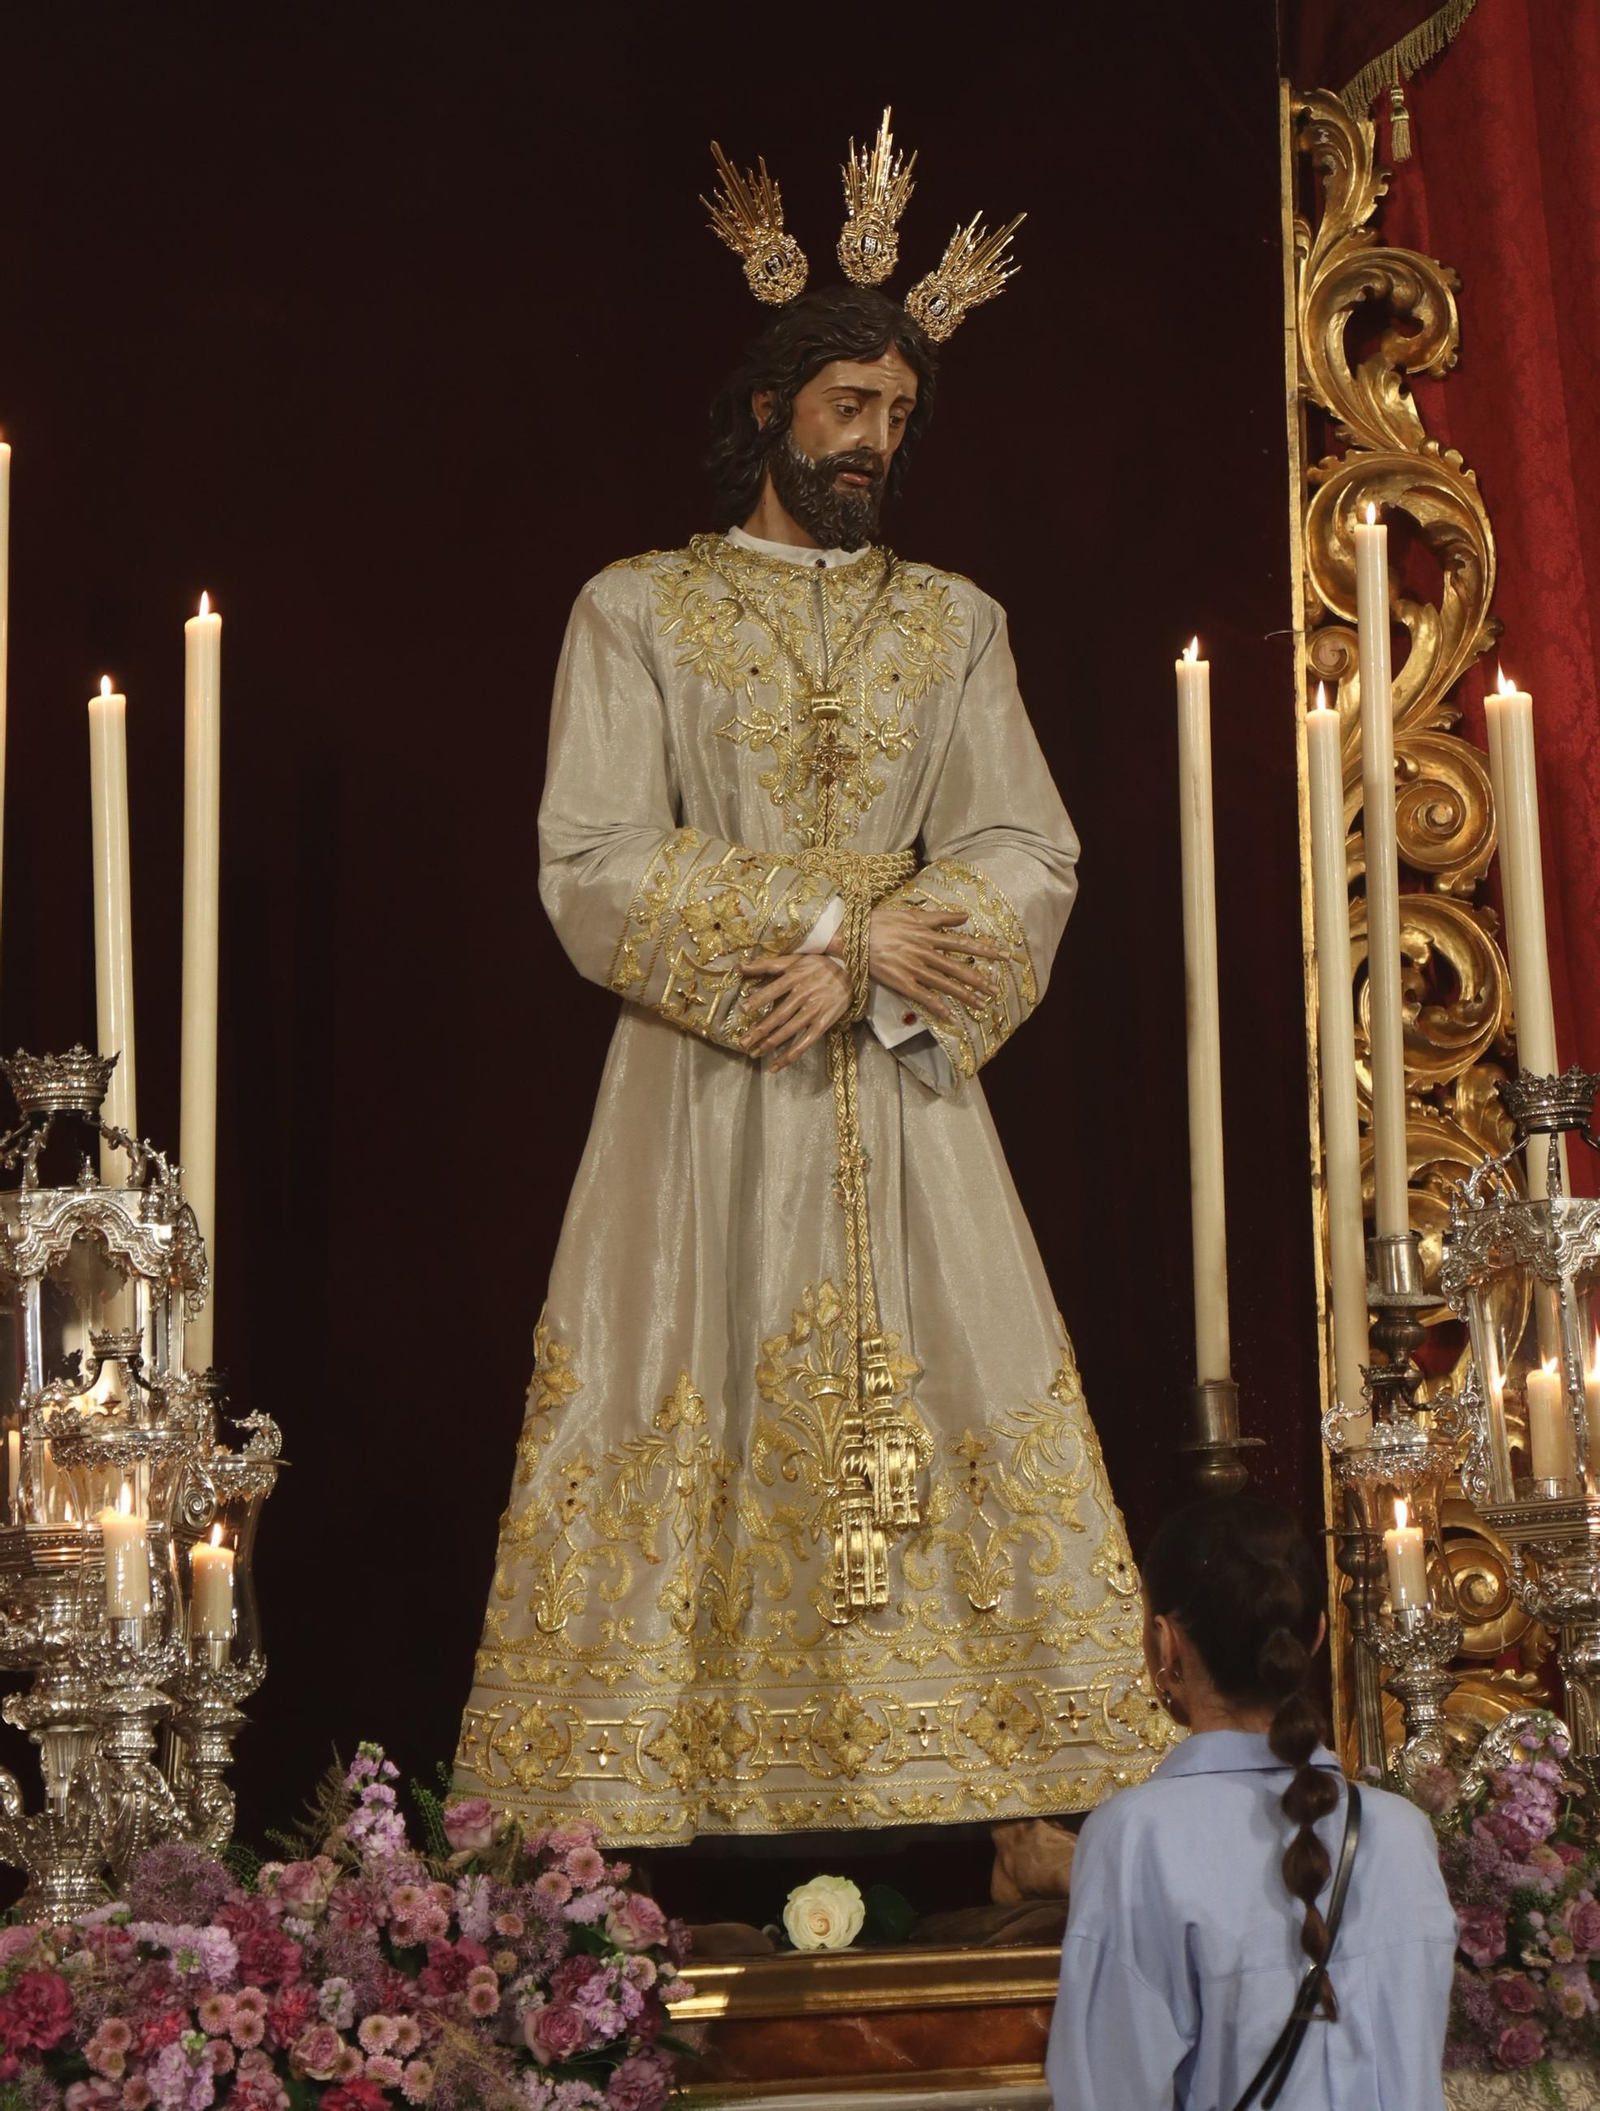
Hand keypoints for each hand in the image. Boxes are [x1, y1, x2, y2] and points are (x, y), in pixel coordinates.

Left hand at [738, 952, 850, 1070]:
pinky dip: (791, 1055)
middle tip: (743, 1042)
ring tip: (755, 1053)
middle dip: (759, 1030)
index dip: (759, 1000)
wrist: (851, 974)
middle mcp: (804, 995)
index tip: (743, 1009)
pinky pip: (805, 1042)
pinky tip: (777, 1065)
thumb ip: (766, 964)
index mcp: (795, 978)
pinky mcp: (823, 1023)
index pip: (773, 990)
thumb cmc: (818, 966)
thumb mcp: (794, 960)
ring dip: (771, 1044)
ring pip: (789, 1031)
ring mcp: (814, 1011)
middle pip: (778, 1015)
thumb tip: (739, 967)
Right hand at [861, 906, 1006, 1025]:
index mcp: (928, 935)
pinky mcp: (902, 983)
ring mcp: (914, 969)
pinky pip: (924, 998)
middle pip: (959, 968)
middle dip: (980, 980)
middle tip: (997, 990)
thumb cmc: (881, 923)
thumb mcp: (912, 914)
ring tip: (982, 1006)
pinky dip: (938, 1008)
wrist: (854, 936)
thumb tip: (965, 916)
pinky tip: (951, 1018)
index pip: (963, 944)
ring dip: (965, 996)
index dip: (985, 950)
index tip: (1004, 955)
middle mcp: (925, 953)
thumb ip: (940, 917)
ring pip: (945, 985)